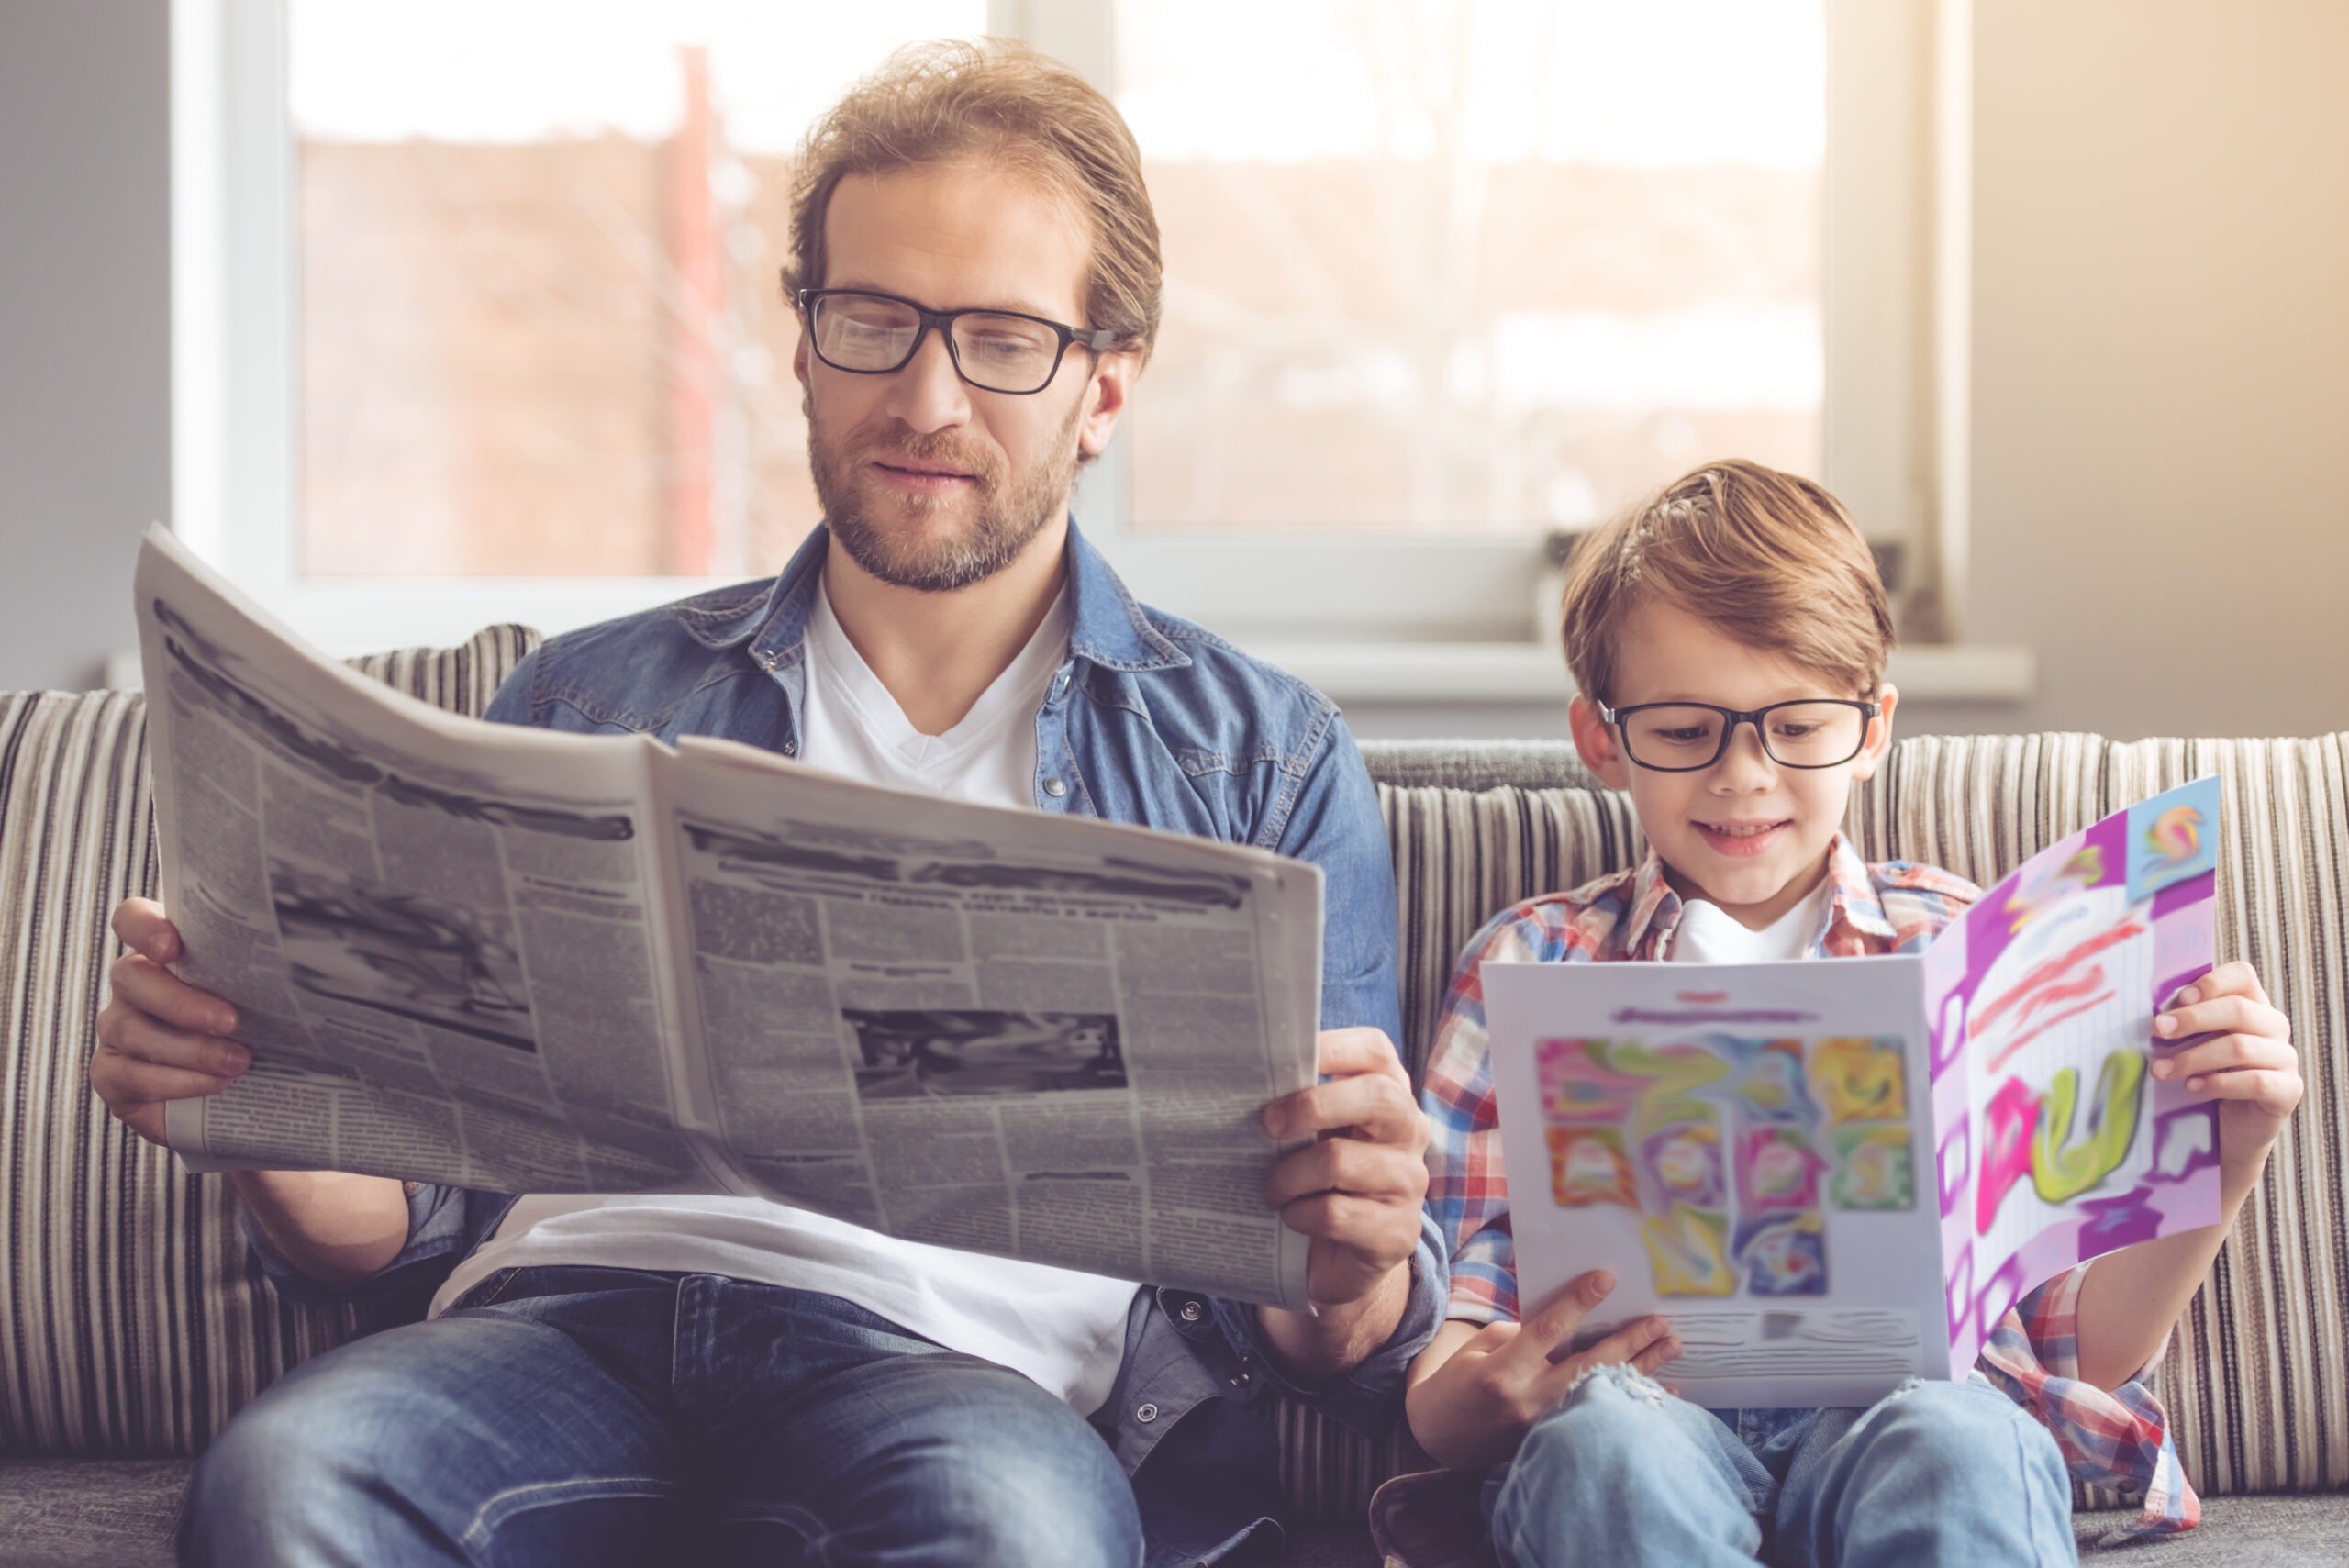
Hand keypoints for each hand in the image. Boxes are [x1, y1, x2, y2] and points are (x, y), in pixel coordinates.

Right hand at [91, 898, 247, 1145]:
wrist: (246, 1094)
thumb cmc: (260, 1029)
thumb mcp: (265, 995)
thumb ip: (269, 971)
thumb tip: (320, 957)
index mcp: (164, 952)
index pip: (132, 918)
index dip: (143, 926)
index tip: (173, 946)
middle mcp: (134, 985)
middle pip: (131, 977)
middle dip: (181, 1002)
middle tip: (230, 1021)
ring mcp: (118, 1029)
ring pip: (134, 1030)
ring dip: (191, 1049)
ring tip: (238, 1062)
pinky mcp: (113, 1075)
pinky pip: (134, 1075)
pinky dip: (179, 1081)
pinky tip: (216, 1084)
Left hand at [1261, 1027, 1430, 1308]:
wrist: (1343, 1260)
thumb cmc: (1323, 1182)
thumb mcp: (1318, 1135)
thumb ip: (1302, 1104)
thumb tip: (1248, 1079)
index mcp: (1389, 1095)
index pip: (1376, 1052)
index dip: (1334, 1046)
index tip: (1285, 1055)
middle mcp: (1410, 1132)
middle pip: (1377, 1097)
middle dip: (1312, 1105)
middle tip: (1267, 1125)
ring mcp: (1409, 1183)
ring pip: (1341, 1161)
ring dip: (1289, 1176)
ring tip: (1271, 1189)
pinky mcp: (1398, 1231)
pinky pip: (1335, 1213)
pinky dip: (1300, 1214)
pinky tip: (1292, 1217)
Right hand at [1406, 1270, 1678, 1470]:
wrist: (1438, 1438)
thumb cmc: (1455, 1383)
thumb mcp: (1478, 1349)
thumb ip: (1522, 1336)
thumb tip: (1567, 1327)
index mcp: (1504, 1370)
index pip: (1548, 1330)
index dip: (1579, 1303)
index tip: (1607, 1279)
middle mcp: (1529, 1400)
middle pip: (1589, 1367)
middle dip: (1629, 1342)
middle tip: (1661, 1322)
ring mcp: (1545, 1426)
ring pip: (1603, 1394)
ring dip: (1641, 1370)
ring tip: (1671, 1347)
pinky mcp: (1554, 1440)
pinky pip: (1599, 1415)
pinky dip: (1631, 1402)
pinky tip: (1662, 1393)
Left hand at [2151, 960, 2300, 1183]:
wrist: (2230, 1131)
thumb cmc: (2204, 1077)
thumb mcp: (2192, 1045)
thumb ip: (2182, 1024)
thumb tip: (2151, 1012)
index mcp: (2252, 1005)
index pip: (2243, 976)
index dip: (2211, 982)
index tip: (2178, 999)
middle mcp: (2274, 1027)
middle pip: (2239, 1010)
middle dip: (2192, 1019)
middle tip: (2157, 1030)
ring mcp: (2285, 1058)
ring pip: (2241, 1047)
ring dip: (2194, 1057)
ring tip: (2161, 1070)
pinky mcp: (2288, 1090)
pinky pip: (2256, 1081)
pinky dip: (2219, 1083)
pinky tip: (2193, 1088)